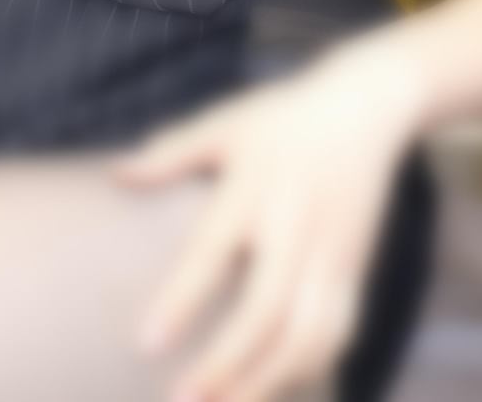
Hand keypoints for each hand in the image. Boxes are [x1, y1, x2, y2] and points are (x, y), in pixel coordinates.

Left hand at [105, 41, 420, 401]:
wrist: (366, 109)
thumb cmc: (282, 118)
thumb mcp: (227, 123)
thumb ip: (173, 152)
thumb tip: (116, 175)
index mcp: (255, 188)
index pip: (214, 252)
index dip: (182, 300)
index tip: (147, 344)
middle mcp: (295, 226)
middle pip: (266, 310)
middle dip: (228, 364)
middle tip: (184, 401)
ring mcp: (332, 254)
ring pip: (307, 336)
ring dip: (268, 383)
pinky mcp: (355, 272)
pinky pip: (336, 336)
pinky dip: (308, 372)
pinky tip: (271, 392)